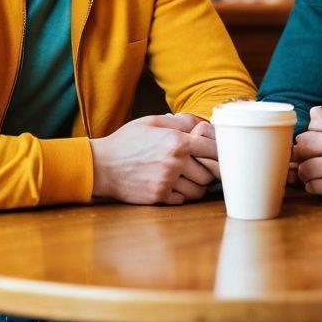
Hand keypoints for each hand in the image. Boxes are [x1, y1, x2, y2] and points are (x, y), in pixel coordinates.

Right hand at [90, 113, 216, 204]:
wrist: (102, 166)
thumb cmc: (127, 141)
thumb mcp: (152, 122)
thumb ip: (180, 122)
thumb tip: (202, 124)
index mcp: (176, 141)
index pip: (212, 148)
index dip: (219, 151)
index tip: (219, 153)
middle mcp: (175, 162)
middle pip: (209, 172)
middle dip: (209, 169)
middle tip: (204, 166)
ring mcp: (167, 182)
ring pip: (198, 190)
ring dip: (198, 184)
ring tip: (190, 177)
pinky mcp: (159, 197)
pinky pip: (183, 200)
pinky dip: (183, 195)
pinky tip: (175, 185)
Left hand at [294, 106, 321, 206]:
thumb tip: (312, 114)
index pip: (309, 131)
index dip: (308, 134)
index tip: (312, 138)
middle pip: (303, 152)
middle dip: (300, 153)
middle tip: (305, 154)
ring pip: (307, 175)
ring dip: (306, 172)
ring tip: (313, 168)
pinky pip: (320, 193)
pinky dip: (318, 187)